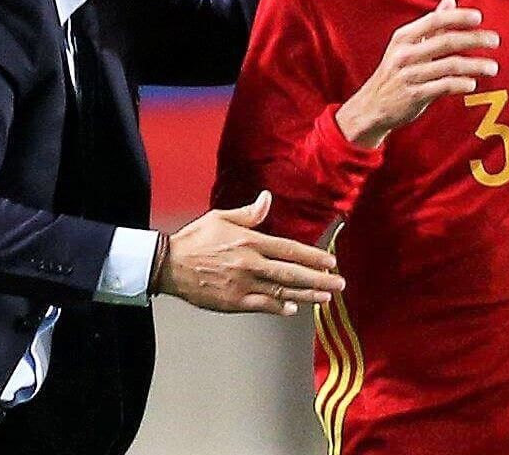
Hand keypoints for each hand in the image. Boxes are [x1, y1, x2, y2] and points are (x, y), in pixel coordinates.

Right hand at [158, 191, 344, 316]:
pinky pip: (262, 306)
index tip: (331, 261)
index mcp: (250, 241)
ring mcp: (243, 285)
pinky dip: (279, 308)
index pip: (290, 250)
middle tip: (339, 283)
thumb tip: (268, 199)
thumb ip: (249, 213)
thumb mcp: (220, 217)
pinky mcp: (233, 301)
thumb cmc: (195, 239)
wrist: (168, 264)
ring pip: (282, 292)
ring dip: (307, 295)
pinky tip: (293, 309)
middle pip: (292, 274)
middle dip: (319, 279)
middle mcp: (251, 264)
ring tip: (325, 298)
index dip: (313, 257)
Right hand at [335, 0, 499, 148]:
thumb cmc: (394, 73)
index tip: (479, 17)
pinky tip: (473, 83)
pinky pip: (443, 87)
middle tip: (495, 40)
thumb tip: (449, 0)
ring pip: (449, 66)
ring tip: (492, 67)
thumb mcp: (406, 45)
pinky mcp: (414, 95)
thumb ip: (430, 25)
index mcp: (404, 37)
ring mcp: (409, 75)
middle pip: (446, 42)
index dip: (457, 17)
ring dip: (475, 66)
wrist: (371, 106)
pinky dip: (460, 84)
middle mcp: (405, 54)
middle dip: (474, 39)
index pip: (434, 21)